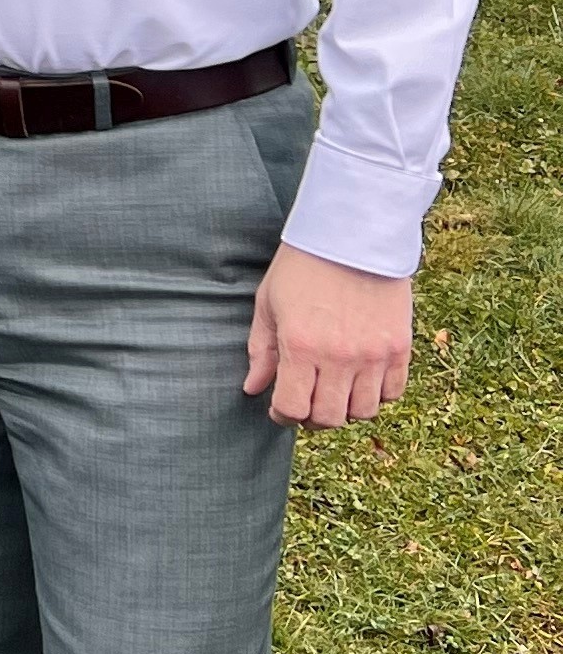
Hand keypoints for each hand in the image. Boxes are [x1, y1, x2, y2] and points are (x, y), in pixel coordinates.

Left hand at [245, 239, 412, 427]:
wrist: (353, 235)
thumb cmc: (302, 266)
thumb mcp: (269, 304)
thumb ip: (261, 351)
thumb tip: (253, 389)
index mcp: (300, 346)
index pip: (293, 408)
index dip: (282, 415)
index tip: (279, 409)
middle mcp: (339, 357)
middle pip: (329, 418)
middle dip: (312, 417)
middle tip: (307, 403)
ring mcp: (373, 355)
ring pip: (363, 411)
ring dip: (346, 408)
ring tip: (335, 391)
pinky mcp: (400, 347)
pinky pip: (393, 392)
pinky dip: (377, 394)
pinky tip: (362, 379)